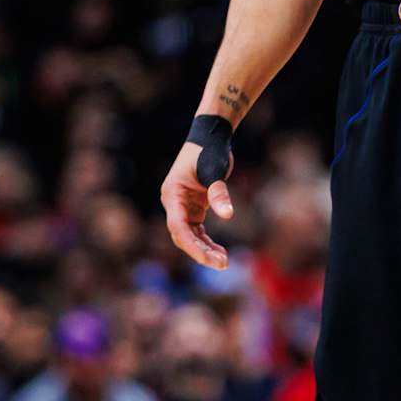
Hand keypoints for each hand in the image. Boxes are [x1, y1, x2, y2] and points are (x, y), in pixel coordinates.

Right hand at [160, 140, 234, 269]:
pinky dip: (206, 241)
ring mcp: (182, 207)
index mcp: (172, 195)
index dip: (193, 246)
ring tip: (224, 261)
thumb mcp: (215, 169)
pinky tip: (219, 252)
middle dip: (200, 252)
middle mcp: (174, 203)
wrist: (210, 136)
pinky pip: (197, 231)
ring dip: (204, 250)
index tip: (210, 258)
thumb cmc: (209, 150)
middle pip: (183, 236)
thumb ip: (219, 192)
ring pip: (190, 236)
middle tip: (223, 263)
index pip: (179, 227)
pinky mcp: (193, 208)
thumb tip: (228, 215)